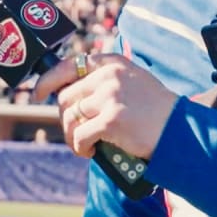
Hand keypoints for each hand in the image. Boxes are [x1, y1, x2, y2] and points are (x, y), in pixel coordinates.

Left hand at [32, 53, 179, 159]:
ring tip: (85, 145)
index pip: (67, 66)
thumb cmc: (156, 111)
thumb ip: (105, 81)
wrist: (180, 129)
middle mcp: (108, 76)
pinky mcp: (111, 120)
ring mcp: (109, 97)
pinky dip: (81, 148)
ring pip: (69, 119)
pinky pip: (79, 137)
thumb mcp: (132, 81)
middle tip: (76, 133)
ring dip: (72, 136)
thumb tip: (70, 93)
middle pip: (65, 99)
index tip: (37, 93)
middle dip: (64, 120)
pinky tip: (91, 152)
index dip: (47, 81)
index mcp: (111, 64)